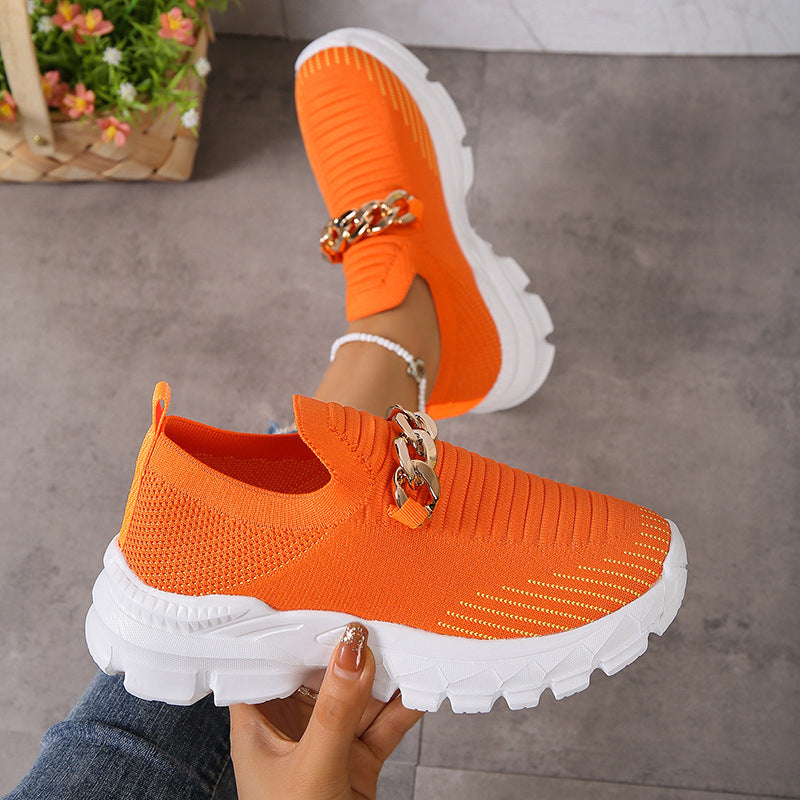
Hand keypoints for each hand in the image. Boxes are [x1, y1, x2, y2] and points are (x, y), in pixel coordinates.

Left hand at [229, 622, 423, 799]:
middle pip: (320, 672)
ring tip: (409, 641)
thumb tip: (353, 649)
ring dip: (385, 673)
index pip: (267, 660)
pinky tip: (421, 684)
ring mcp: (327, 740)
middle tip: (378, 614)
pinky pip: (383, 722)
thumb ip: (335, 708)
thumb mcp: (313, 766)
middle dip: (350, 648)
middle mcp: (291, 725)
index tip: (320, 598)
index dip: (290, 628)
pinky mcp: (358, 758)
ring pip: (358, 695)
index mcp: (257, 722)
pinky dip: (403, 704)